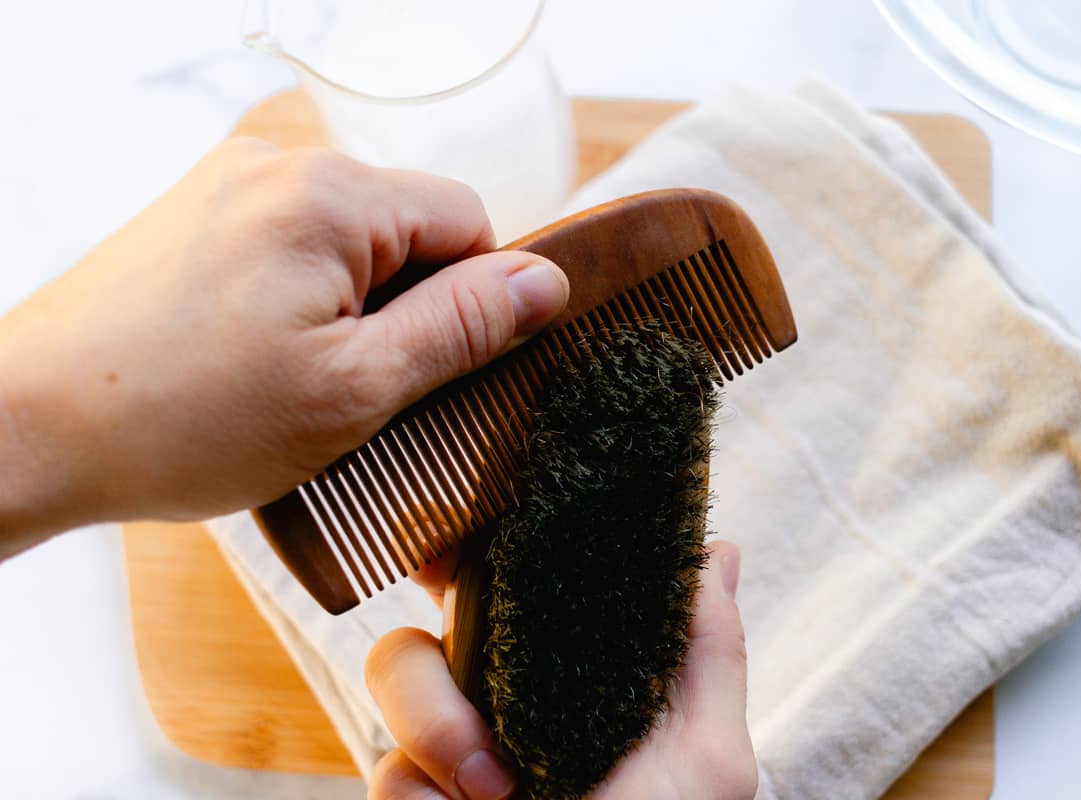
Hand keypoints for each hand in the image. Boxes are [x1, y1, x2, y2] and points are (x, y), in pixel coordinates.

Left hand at [0, 138, 568, 553]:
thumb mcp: (354, 389)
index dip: (472, 302)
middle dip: (406, 310)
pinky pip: (291, 248)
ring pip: (349, 244)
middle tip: (359, 394)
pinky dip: (300, 303)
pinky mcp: (194, 216)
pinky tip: (257, 364)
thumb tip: (545, 282)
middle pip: (406, 228)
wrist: (25, 429)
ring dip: (352, 312)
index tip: (431, 371)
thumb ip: (460, 327)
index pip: (468, 221)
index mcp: (328, 195)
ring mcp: (226, 185)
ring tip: (298, 386)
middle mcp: (276, 165)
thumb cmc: (184, 420)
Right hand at [364, 541, 756, 799]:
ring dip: (433, 738)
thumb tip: (719, 550)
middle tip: (490, 754)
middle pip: (416, 637)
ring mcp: (446, 760)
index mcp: (558, 674)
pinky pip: (382, 777)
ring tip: (498, 797)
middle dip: (428, 679)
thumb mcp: (707, 757)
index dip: (460, 551)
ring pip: (388, 697)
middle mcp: (493, 707)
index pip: (493, 589)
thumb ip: (707, 651)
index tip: (448, 543)